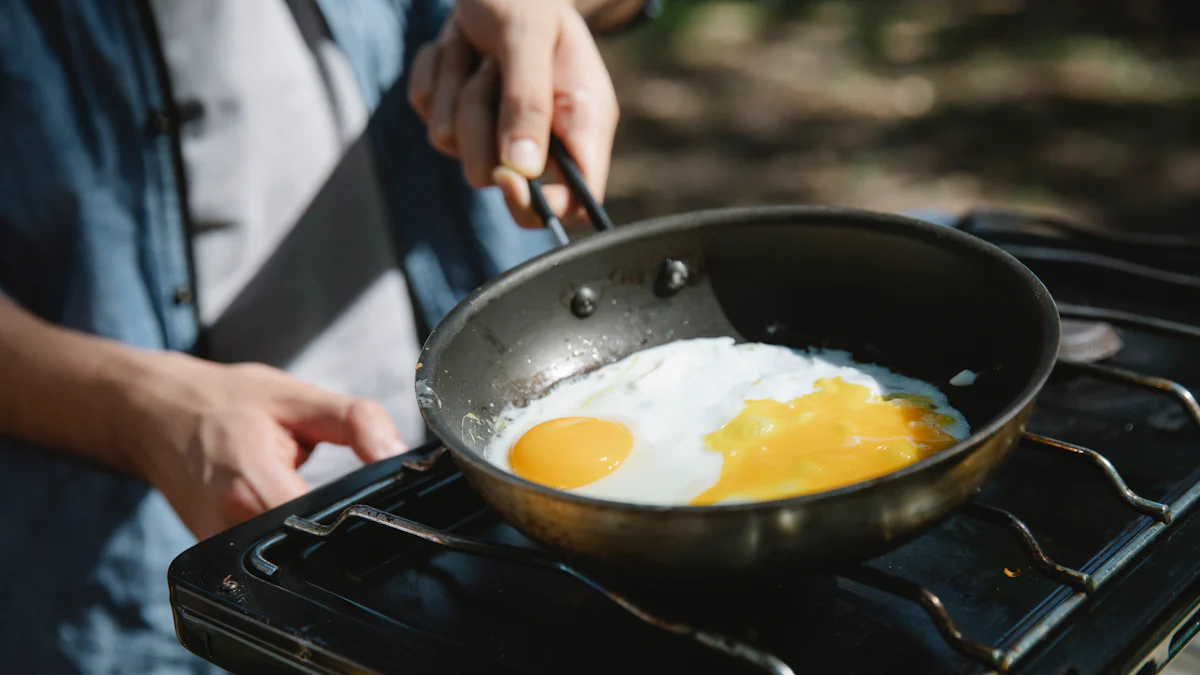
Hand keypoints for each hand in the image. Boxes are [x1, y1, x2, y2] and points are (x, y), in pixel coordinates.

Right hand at [126, 353, 403, 539]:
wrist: (153, 414)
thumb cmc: (224, 403)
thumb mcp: (297, 397)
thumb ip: (356, 423)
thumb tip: (399, 455)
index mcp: (251, 485)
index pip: (325, 523)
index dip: (360, 516)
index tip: (381, 500)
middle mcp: (229, 527)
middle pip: (311, 548)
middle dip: (341, 525)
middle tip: (352, 490)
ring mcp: (217, 549)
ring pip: (290, 559)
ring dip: (315, 533)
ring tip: (322, 497)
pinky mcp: (214, 558)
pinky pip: (267, 559)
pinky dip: (289, 537)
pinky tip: (296, 512)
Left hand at [408, 0, 618, 227]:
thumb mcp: (529, 35)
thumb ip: (529, 100)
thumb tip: (523, 168)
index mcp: (582, 122)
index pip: (576, 200)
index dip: (542, 205)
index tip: (508, 178)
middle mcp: (544, 136)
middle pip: (502, 183)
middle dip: (481, 132)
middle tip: (489, 76)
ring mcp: (496, 130)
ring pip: (456, 148)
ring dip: (455, 91)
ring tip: (478, 50)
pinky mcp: (457, 116)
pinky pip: (429, 116)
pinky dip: (436, 76)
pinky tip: (458, 48)